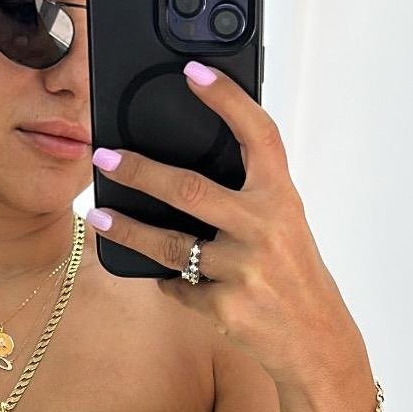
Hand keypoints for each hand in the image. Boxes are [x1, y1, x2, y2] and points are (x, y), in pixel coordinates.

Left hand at [87, 60, 366, 387]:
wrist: (315, 339)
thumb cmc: (294, 274)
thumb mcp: (283, 226)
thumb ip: (247, 198)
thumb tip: (183, 175)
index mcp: (281, 198)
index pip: (257, 135)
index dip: (227, 99)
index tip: (194, 72)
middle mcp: (264, 228)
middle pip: (189, 190)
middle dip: (140, 171)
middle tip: (104, 157)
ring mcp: (243, 270)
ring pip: (170, 245)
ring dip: (127, 230)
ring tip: (97, 216)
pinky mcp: (225, 307)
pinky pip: (178, 286)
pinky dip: (168, 280)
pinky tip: (165, 276)